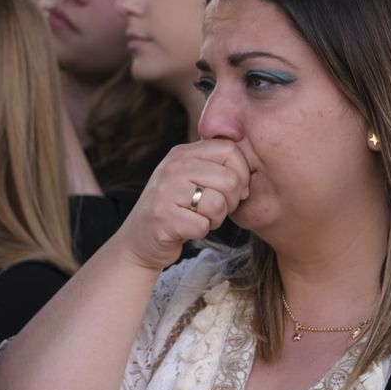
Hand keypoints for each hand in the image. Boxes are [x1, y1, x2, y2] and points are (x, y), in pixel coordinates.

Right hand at [113, 139, 250, 270]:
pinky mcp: (163, 218)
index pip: (229, 150)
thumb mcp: (190, 178)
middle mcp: (172, 167)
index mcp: (182, 153)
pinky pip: (202, 225)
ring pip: (218, 204)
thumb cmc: (175, 209)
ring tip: (199, 218)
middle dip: (231, 201)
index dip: (241, 173)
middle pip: (230, 179)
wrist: (139, 240)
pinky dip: (200, 232)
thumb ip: (215, 167)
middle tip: (215, 209)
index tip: (233, 190)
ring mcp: (165, 192)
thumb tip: (251, 174)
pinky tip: (186, 229)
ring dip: (215, 219)